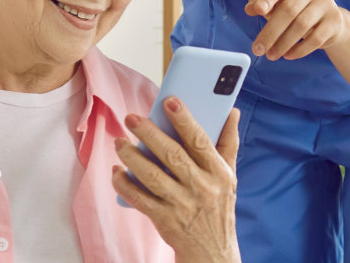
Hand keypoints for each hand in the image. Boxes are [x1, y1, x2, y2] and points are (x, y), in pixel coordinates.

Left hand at [112, 98, 241, 262]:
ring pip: (152, 176)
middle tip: (132, 118)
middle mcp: (202, 188)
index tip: (170, 102)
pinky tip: (117, 171)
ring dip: (132, 157)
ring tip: (120, 142)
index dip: (185, 120)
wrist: (213, 251)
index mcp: (219, 173)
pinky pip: (140, 199)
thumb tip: (232, 111)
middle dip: (150, 134)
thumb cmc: (219, 207)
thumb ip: (228, 143)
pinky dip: (125, 185)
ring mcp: (182, 205)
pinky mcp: (165, 220)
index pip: (201, 141)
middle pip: (173, 156)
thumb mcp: (230, 176)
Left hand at [245, 0, 349, 60]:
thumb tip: (250, 8)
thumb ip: (260, 1)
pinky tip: (288, 55)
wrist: (327, 17)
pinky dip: (299, 50)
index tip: (257, 10)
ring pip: (301, 26)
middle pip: (288, 10)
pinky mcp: (335, 19)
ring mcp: (327, 1)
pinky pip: (315, 38)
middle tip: (258, 49)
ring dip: (282, 44)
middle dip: (270, 32)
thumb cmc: (295, 5)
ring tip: (271, 55)